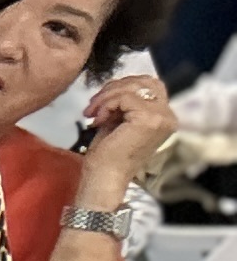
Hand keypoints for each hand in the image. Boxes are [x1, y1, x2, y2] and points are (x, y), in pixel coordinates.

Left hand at [77, 69, 180, 196]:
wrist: (104, 178)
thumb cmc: (107, 155)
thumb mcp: (118, 121)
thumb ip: (124, 103)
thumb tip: (116, 86)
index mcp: (164, 116)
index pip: (149, 85)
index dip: (122, 87)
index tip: (99, 102)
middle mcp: (168, 115)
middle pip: (145, 82)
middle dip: (115, 88)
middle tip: (93, 105)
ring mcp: (161, 117)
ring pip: (134, 87)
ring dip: (106, 96)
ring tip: (92, 113)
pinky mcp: (149, 119)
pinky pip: (125, 98)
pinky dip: (107, 104)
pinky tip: (98, 120)